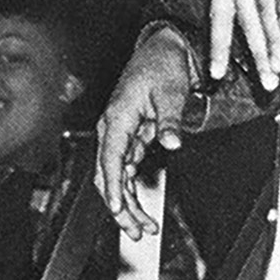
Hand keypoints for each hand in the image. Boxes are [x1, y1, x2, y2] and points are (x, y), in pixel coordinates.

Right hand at [96, 27, 189, 240]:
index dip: (113, 185)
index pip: (110, 158)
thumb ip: (169, 121)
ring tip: (143, 228)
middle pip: (107, 175)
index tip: (117, 207)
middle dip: (119, 206)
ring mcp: (119, 134)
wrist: (162, 48)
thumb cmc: (161, 65)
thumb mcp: (171, 92)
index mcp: (117, 116)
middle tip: (137, 231)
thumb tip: (172, 143)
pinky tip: (141, 208)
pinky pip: (125, 170)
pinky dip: (131, 190)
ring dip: (126, 203)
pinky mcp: (129, 137)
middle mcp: (113, 127)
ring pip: (115, 177)